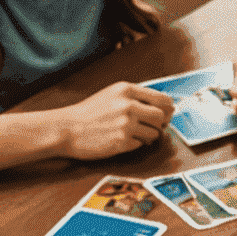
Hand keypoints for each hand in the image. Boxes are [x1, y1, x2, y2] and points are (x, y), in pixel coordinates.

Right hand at [57, 82, 174, 159]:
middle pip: (162, 117)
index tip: (166, 114)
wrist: (68, 128)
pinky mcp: (123, 141)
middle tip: (150, 126)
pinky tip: (122, 140)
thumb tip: (166, 107)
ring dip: (147, 136)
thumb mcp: (112, 95)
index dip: (168, 109)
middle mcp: (128, 105)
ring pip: (154, 133)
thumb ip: (136, 97)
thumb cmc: (90, 112)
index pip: (163, 99)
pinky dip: (135, 144)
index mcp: (126, 90)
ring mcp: (126, 124)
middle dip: (159, 124)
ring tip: (131, 133)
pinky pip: (141, 145)